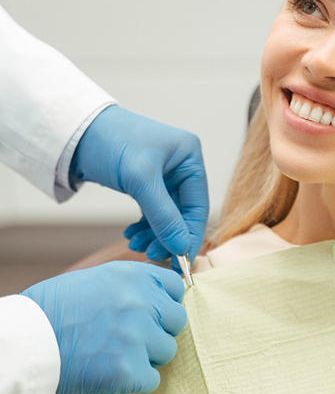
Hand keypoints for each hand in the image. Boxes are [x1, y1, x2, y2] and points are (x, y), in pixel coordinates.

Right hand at [22, 262, 186, 393]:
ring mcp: (137, 335)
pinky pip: (152, 379)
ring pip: (167, 350)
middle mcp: (141, 301)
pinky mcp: (128, 369)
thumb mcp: (100, 278)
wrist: (26, 340)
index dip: (165, 302)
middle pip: (177, 319)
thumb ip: (133, 285)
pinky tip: (114, 373)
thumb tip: (158, 296)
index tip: (154, 312)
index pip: (175, 287)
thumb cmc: (55, 308)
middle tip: (135, 337)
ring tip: (119, 354)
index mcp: (135, 275)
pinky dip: (136, 381)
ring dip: (148, 355)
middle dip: (159, 330)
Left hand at [70, 105, 208, 269]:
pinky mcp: (148, 183)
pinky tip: (131, 234)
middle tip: (151, 254)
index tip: (180, 261)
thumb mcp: (140, 179)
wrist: (78, 131)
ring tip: (136, 245)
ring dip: (155, 234)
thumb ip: (163, 215)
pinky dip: (145, 226)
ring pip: (168, 215)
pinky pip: (154, 212)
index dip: (191, 234)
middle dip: (168, 236)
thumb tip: (182, 247)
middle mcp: (182, 166)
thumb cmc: (112, 141)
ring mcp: (165, 175)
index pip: (199, 205)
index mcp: (190, 158)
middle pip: (184, 212)